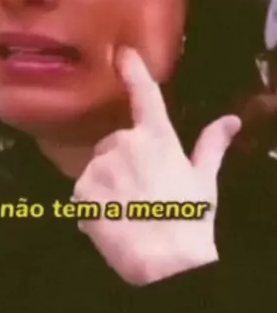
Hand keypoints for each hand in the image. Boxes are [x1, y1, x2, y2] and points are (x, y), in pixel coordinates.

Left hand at [73, 47, 240, 285]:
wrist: (164, 260)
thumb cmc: (189, 219)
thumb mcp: (204, 181)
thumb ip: (212, 146)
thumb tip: (231, 120)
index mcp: (156, 138)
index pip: (144, 96)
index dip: (133, 70)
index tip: (123, 53)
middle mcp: (124, 144)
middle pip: (112, 145)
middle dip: (120, 164)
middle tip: (139, 194)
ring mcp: (100, 166)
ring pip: (96, 171)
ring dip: (104, 188)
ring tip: (126, 213)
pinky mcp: (81, 190)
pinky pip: (83, 196)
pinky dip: (91, 208)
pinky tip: (110, 224)